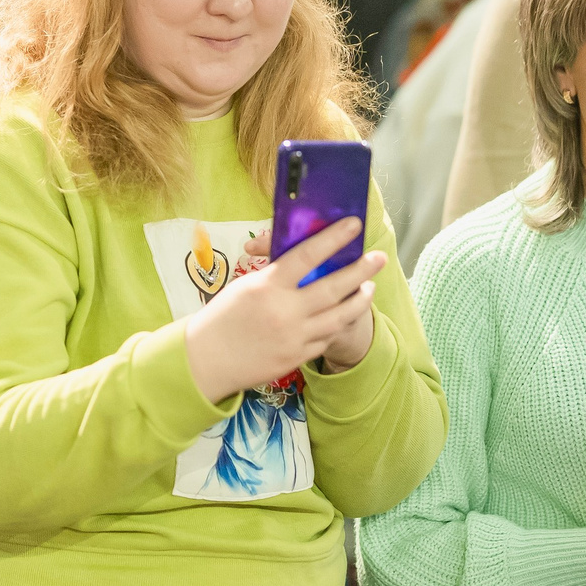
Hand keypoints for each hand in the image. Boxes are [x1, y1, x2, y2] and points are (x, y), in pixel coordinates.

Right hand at [183, 219, 383, 402]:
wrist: (206, 360)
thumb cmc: (221, 317)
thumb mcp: (246, 286)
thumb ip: (276, 275)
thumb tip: (305, 261)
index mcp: (268, 286)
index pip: (308, 255)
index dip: (334, 238)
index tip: (354, 225)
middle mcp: (284, 311)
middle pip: (334, 286)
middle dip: (361, 270)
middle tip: (379, 258)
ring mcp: (294, 337)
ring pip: (339, 316)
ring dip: (359, 299)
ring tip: (369, 287)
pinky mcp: (296, 357)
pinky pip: (326, 337)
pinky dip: (338, 323)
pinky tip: (344, 313)